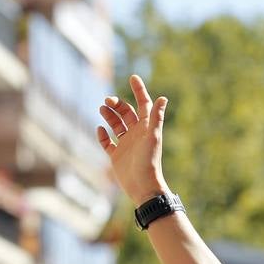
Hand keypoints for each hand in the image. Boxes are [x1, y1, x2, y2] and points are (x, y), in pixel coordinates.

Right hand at [96, 74, 169, 206]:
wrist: (143, 187)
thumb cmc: (149, 161)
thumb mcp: (153, 137)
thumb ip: (156, 117)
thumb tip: (163, 98)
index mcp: (146, 128)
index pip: (143, 104)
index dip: (139, 91)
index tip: (133, 77)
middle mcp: (136, 134)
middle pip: (126, 113)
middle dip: (117, 104)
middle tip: (108, 101)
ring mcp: (126, 144)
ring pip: (115, 124)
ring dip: (109, 115)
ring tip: (102, 109)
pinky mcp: (116, 155)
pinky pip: (107, 142)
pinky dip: (103, 134)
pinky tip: (100, 129)